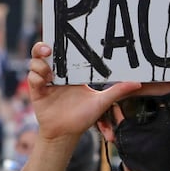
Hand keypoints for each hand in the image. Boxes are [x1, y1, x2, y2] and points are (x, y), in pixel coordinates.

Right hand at [26, 42, 141, 140]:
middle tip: (49, 49)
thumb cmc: (83, 117)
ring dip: (39, 64)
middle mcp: (56, 74)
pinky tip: (45, 83)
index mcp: (70, 72)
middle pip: (43, 52)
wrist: (67, 134)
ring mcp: (45, 81)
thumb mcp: (101, 102)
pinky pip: (31, 77)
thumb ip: (117, 91)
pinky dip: (36, 77)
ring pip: (34, 62)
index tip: (62, 36)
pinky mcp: (36, 91)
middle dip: (42, 46)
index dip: (59, 42)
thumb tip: (137, 83)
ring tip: (49, 73)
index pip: (62, 51)